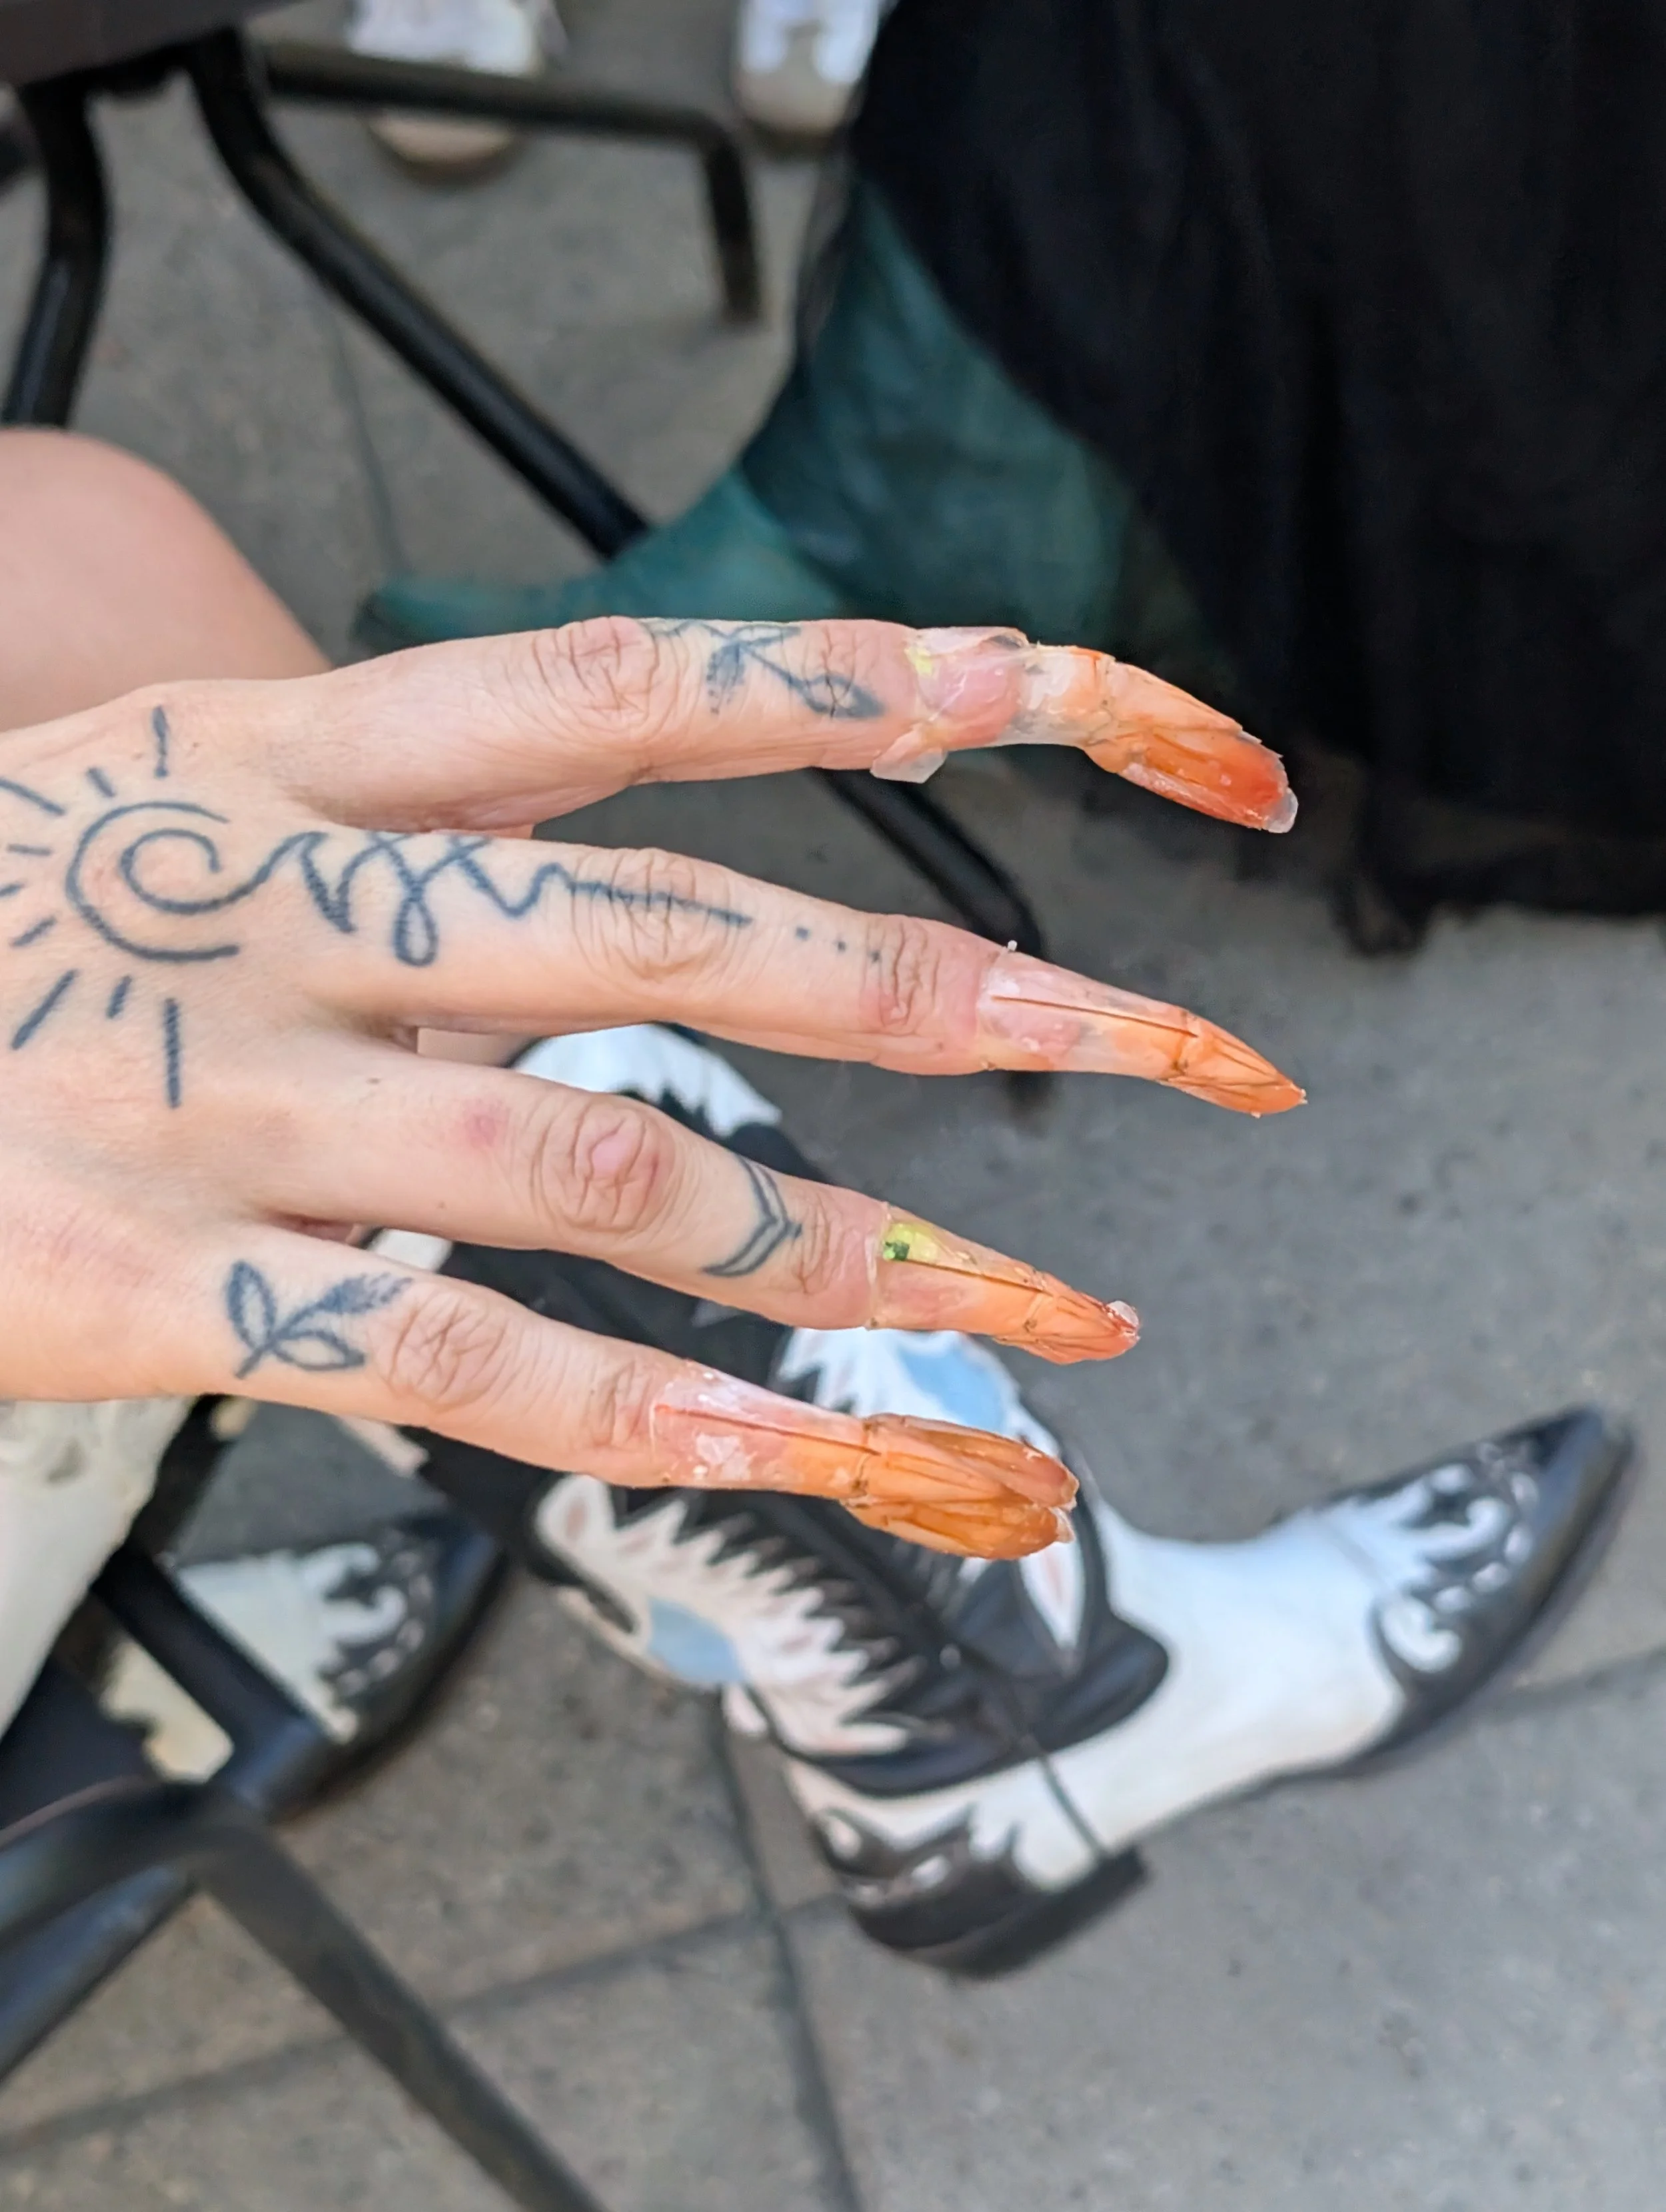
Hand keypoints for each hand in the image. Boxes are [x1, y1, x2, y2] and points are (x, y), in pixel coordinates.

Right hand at [0, 618, 1299, 1555]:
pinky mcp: (150, 1282)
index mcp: (291, 748)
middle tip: (1183, 1052)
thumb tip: (634, 866)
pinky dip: (644, 1411)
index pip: (655, 676)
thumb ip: (397, 818)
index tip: (1101, 704)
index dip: (892, 678)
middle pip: (690, 931)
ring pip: (610, 1167)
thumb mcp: (164, 785)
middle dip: (963, 994)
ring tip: (1054, 1332)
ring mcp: (223, 1099)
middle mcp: (287, 905)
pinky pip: (444, 1356)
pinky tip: (807, 1459)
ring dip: (859, 1260)